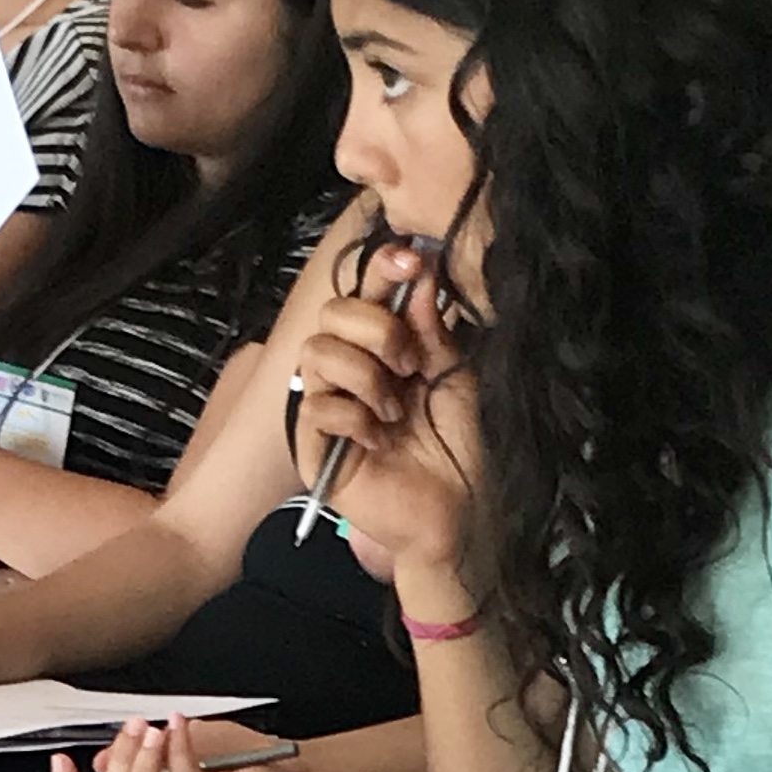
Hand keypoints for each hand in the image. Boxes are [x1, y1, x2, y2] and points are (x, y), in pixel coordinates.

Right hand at [295, 245, 478, 587]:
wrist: (458, 512)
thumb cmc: (457, 449)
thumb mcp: (454, 379)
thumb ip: (432, 332)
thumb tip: (419, 279)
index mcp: (382, 348)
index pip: (365, 292)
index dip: (382, 268)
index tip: (413, 260)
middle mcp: (349, 369)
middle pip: (332, 313)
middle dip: (376, 331)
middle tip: (410, 366)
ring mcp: (327, 405)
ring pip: (317, 353)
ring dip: (366, 377)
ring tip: (396, 411)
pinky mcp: (313, 445)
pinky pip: (316, 406)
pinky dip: (354, 419)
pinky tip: (379, 443)